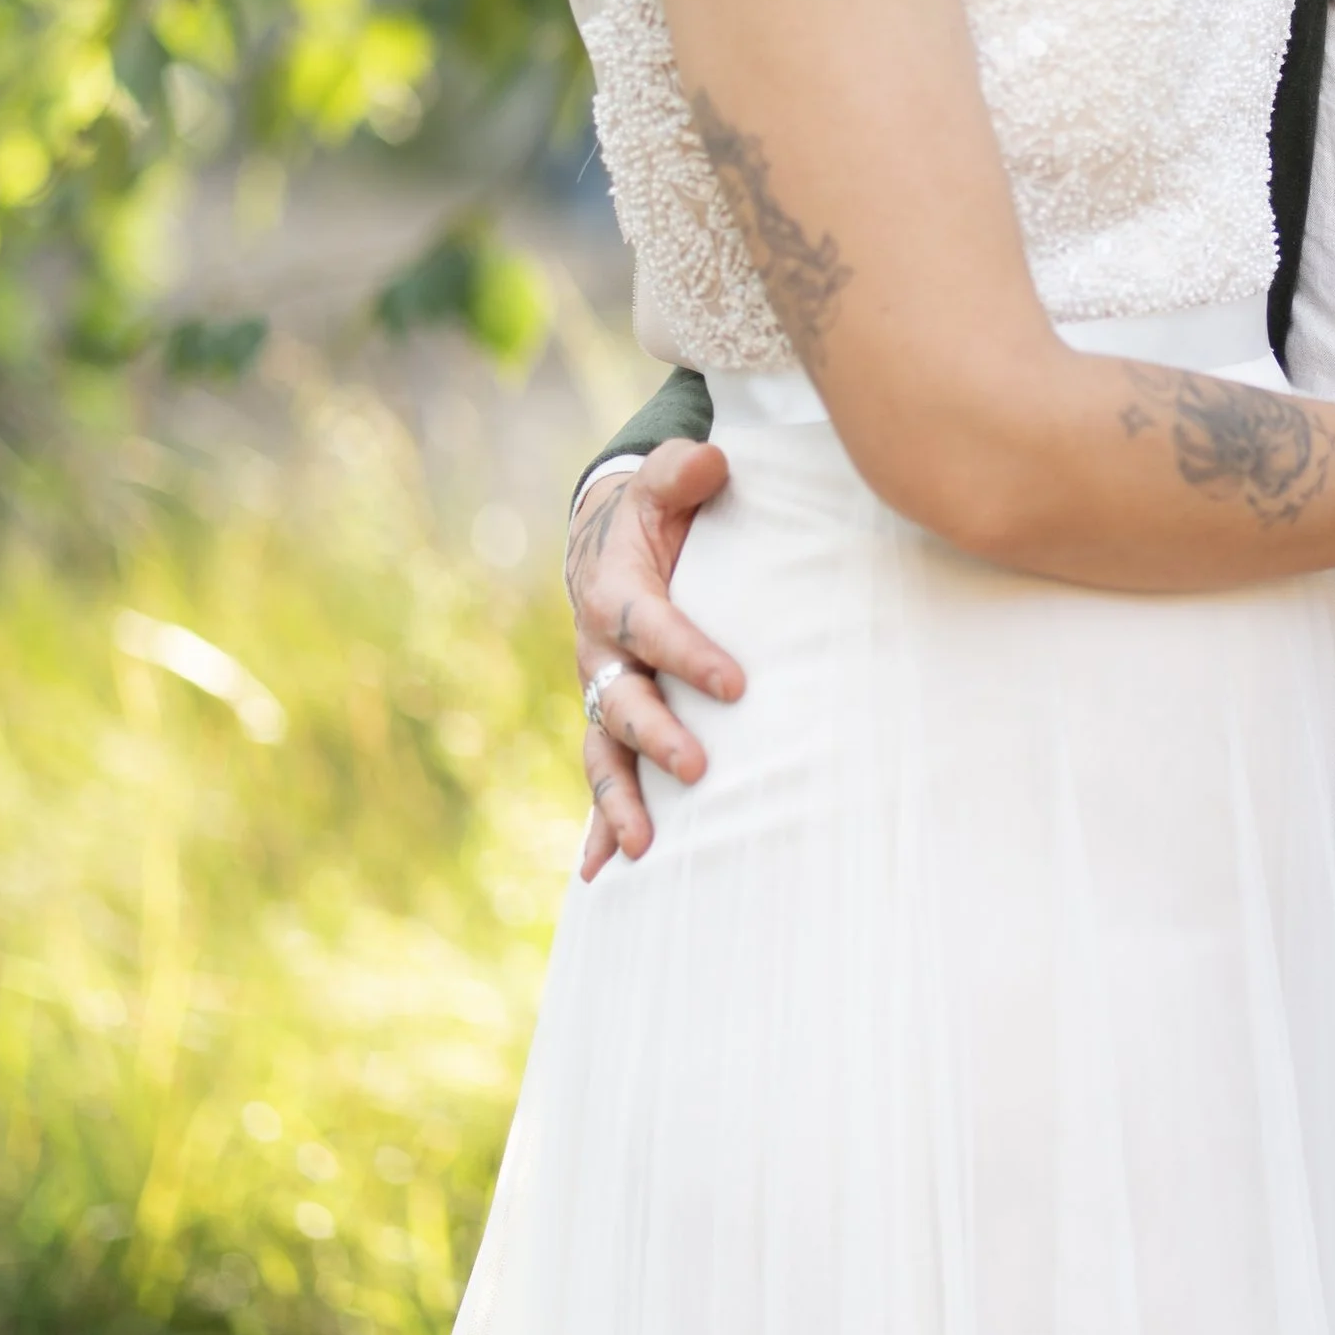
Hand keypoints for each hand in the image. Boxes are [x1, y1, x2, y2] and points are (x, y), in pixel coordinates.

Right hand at [566, 443, 741, 875]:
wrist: (606, 541)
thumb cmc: (655, 513)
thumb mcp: (666, 482)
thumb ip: (684, 474)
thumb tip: (711, 462)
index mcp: (614, 592)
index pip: (649, 626)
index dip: (687, 652)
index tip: (735, 683)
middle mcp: (599, 651)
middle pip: (620, 701)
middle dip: (655, 737)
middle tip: (698, 767)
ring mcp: (603, 692)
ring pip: (603, 752)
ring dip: (620, 801)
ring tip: (644, 849)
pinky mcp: (611, 720)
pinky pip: (603, 776)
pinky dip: (600, 825)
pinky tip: (604, 872)